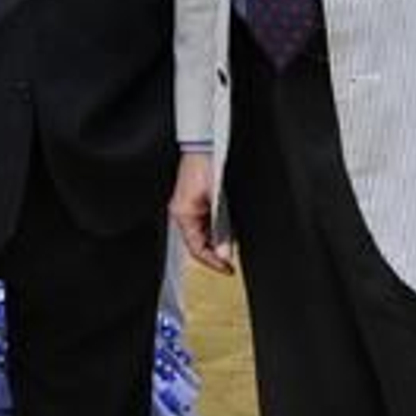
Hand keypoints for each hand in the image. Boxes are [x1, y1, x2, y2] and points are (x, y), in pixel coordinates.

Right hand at [168, 152, 234, 273]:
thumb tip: (225, 252)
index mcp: (183, 214)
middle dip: (217, 252)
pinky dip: (218, 228)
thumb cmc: (206, 166)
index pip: (196, 249)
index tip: (228, 269)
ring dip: (218, 240)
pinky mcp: (195, 202)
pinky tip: (228, 227)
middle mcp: (182, 213)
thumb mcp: (218, 201)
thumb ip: (222, 229)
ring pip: (204, 234)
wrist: (205, 145)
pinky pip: (206, 223)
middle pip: (199, 243)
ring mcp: (188, 207)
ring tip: (233, 240)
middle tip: (232, 258)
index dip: (212, 262)